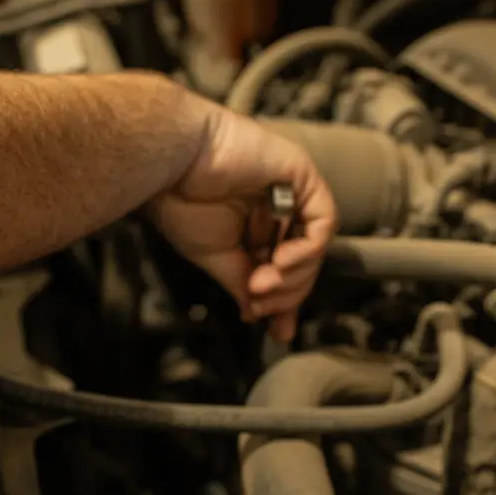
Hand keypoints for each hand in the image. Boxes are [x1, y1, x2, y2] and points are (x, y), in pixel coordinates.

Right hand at [149, 107, 337, 341]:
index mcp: (252, 225)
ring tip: (262, 284)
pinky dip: (306, 250)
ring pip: (315, 246)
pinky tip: (279, 262)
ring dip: (293, 276)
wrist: (172, 164)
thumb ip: (243, 283)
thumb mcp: (216, 257)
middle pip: (303, 262)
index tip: (277, 331)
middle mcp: (275, 208)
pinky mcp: (301, 174)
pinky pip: (323, 220)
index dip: (284, 301)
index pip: (283, 269)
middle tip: (259, 303)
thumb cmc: (182, 201)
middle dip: (286, 292)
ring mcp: (290, 191)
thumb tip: (259, 316)